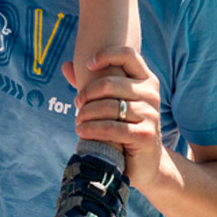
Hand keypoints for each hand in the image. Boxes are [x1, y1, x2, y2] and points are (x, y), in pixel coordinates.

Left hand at [63, 47, 163, 191]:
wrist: (145, 162)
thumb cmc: (124, 125)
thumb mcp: (112, 102)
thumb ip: (91, 83)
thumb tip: (65, 65)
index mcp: (146, 79)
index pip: (128, 54)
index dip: (106, 55)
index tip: (88, 64)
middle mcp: (151, 94)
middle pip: (110, 83)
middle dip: (87, 93)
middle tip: (77, 103)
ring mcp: (151, 114)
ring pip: (108, 106)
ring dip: (86, 113)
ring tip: (78, 120)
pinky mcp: (146, 135)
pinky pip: (112, 128)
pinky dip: (93, 129)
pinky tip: (82, 132)